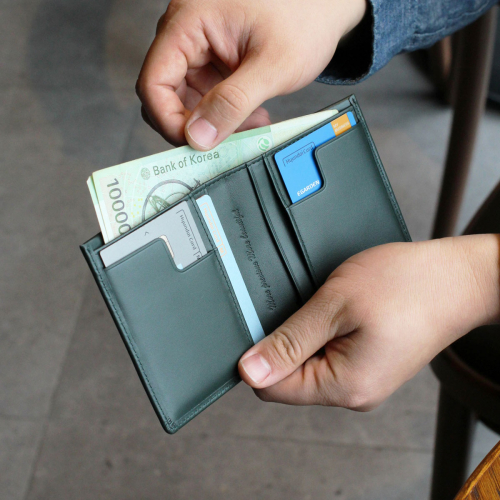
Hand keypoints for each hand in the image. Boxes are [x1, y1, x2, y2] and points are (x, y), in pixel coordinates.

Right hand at [136, 0, 366, 148]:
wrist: (328, 3)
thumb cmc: (306, 14)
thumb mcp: (271, 66)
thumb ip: (233, 103)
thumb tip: (199, 137)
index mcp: (190, 22)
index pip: (155, 81)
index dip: (168, 120)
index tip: (194, 144)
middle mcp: (188, 32)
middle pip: (166, 93)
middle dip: (195, 125)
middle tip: (225, 142)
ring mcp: (201, 46)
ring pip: (188, 99)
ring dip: (214, 122)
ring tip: (249, 126)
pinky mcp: (216, 59)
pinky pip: (207, 94)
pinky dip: (225, 112)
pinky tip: (250, 115)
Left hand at [238, 235, 499, 409]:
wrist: (457, 278)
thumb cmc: (407, 284)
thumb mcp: (336, 305)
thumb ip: (290, 341)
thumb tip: (250, 371)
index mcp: (344, 386)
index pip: (272, 388)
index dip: (258, 355)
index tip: (264, 323)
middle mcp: (354, 392)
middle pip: (290, 377)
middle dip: (286, 340)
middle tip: (308, 305)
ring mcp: (364, 379)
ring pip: (309, 363)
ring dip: (307, 333)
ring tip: (332, 306)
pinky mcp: (370, 363)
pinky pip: (329, 354)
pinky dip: (325, 331)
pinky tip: (341, 311)